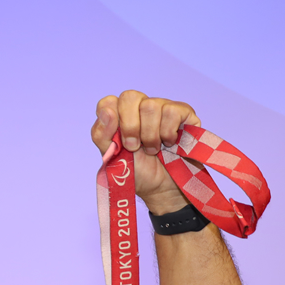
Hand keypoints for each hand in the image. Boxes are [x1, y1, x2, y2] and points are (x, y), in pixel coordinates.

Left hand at [90, 91, 199, 214]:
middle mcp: (139, 107)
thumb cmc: (137, 172)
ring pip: (151, 105)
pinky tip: (169, 143)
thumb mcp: (112, 157)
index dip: (112, 120)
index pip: (108, 102)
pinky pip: (172, 111)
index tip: (119, 142)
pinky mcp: (183, 113)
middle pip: (130, 96)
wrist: (162, 188)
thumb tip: (107, 110)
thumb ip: (101, 134)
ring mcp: (162, 107)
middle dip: (130, 127)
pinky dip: (167, 133)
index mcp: (119, 115)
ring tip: (153, 149)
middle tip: (134, 147)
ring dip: (150, 135)